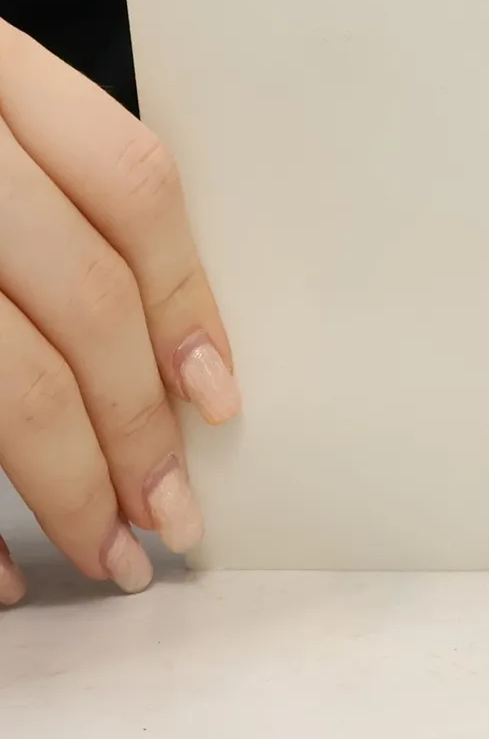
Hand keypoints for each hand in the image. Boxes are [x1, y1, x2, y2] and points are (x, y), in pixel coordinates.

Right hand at [0, 25, 237, 604]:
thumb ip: (47, 188)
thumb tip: (167, 346)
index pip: (132, 187)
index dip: (185, 299)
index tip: (218, 397)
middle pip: (83, 297)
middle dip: (138, 423)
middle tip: (173, 512)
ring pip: (11, 382)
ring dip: (70, 484)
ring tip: (110, 551)